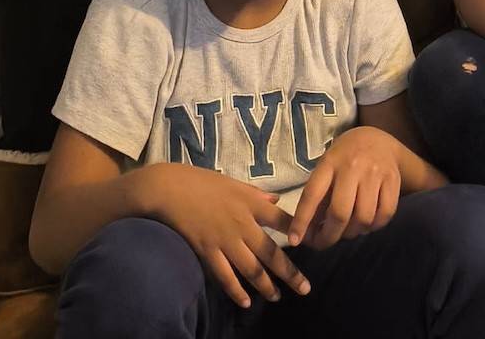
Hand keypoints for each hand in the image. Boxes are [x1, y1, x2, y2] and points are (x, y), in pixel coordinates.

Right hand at [152, 165, 309, 308]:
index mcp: (251, 203)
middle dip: (290, 272)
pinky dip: (236, 291)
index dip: (299, 232)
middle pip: (271, 252)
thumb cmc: (202, 182)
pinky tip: (246, 302)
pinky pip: (225, 276)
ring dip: (266, 286)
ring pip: (251, 269)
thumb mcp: (234, 183)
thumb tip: (276, 200)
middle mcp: (242, 224)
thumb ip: (256, 194)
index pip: (282, 220)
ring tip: (277, 297)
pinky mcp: (208, 251)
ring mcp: (225, 240)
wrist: (170, 188)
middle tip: (304, 288)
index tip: (314, 244)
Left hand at [289, 126, 401, 250]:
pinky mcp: (393, 180)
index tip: (295, 240)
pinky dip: (374, 226)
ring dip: (353, 232)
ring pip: (363, 218)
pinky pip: (384, 215)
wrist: (378, 138)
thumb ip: (318, 196)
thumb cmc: (346, 157)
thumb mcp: (327, 167)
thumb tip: (304, 232)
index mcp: (330, 162)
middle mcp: (353, 166)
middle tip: (325, 242)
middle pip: (340, 212)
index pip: (312, 194)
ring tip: (347, 229)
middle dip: (329, 236)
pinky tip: (367, 223)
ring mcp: (375, 172)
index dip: (302, 220)